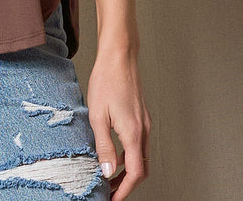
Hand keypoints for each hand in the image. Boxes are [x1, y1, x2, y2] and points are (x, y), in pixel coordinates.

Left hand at [86, 47, 151, 198]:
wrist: (119, 56)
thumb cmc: (107, 80)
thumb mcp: (97, 115)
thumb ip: (103, 146)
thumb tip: (106, 172)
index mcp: (133, 133)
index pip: (134, 173)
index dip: (124, 190)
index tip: (112, 199)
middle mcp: (143, 131)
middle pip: (141, 169)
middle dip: (126, 184)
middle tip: (110, 192)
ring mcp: (144, 123)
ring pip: (141, 157)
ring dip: (127, 170)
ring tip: (108, 176)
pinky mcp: (141, 116)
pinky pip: (138, 144)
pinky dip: (128, 156)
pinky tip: (114, 153)